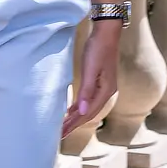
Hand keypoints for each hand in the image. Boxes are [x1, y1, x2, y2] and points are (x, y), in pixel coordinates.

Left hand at [62, 19, 121, 137]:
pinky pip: (89, 100)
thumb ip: (86, 91)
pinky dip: (80, 107)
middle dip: (75, 124)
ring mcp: (105, 87)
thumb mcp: (90, 70)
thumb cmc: (98, 49)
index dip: (74, 124)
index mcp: (106, 91)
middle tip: (59, 134)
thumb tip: (81, 111)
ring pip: (89, 108)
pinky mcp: (100, 82)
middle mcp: (107, 92)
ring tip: (64, 126)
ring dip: (77, 117)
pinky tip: (72, 110)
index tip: (61, 133)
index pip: (88, 113)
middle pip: (89, 113)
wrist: (107, 33)